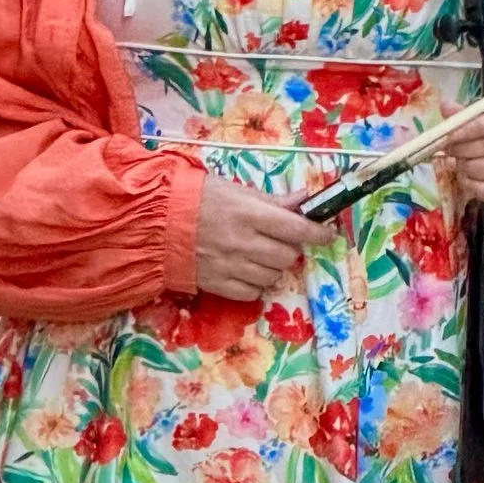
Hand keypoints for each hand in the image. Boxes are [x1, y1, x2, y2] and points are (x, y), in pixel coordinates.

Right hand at [194, 179, 336, 300]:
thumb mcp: (235, 191)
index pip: (297, 228)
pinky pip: (252, 292)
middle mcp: (243, 243)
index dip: (319, 233)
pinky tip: (247, 270)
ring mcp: (230, 266)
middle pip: (288, 256)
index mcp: (249, 214)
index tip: (327, 234)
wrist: (156, 223)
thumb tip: (304, 199)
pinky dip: (256, 283)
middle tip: (281, 241)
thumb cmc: (197, 200)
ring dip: (274, 266)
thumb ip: (272, 200)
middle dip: (291, 249)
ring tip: (260, 255)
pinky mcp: (218, 285)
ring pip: (273, 276)